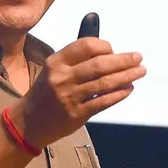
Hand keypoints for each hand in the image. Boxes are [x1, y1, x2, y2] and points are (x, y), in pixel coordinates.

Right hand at [13, 38, 145, 149]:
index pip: (86, 46)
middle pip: (99, 64)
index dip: (105, 46)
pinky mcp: (76, 114)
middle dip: (123, 60)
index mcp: (56, 61)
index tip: (115, 51)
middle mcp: (62, 77)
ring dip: (126, 76)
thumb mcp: (55, 69)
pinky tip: (128, 89)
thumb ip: (77, 58)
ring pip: (104, 83)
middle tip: (138, 59)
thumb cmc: (47, 91)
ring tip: (139, 72)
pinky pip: (103, 102)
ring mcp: (69, 97)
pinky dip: (119, 94)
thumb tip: (108, 48)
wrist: (28, 122)